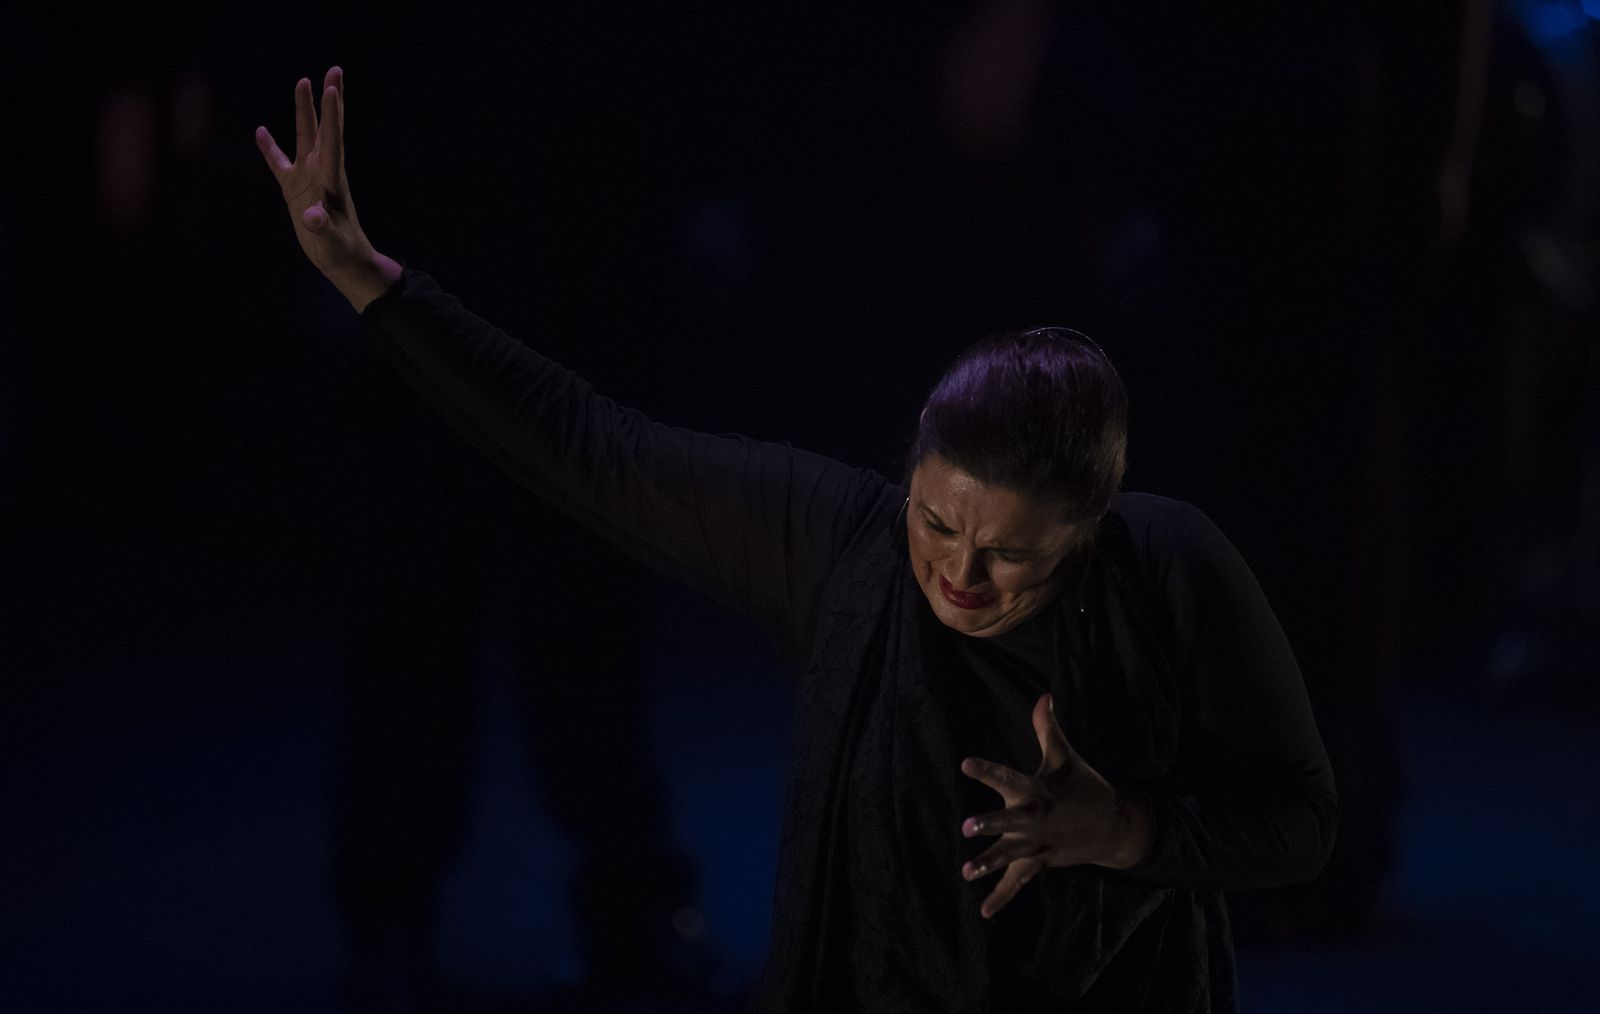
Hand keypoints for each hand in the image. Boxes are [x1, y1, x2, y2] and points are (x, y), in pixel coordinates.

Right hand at [255, 67, 398, 309]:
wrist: (344, 261)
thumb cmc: (342, 250)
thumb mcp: (332, 239)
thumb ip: (322, 226)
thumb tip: (312, 215)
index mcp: (332, 179)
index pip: (332, 139)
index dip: (331, 114)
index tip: (331, 87)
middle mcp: (322, 171)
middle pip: (324, 128)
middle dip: (328, 100)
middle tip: (334, 70)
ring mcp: (309, 178)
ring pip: (305, 137)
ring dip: (304, 111)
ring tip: (302, 82)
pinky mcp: (296, 191)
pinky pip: (280, 164)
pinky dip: (270, 148)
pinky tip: (261, 131)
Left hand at [959, 694, 1149, 918]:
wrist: (1116, 826)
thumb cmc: (1085, 786)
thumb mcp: (1066, 757)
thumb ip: (1047, 729)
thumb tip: (1043, 695)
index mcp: (1037, 791)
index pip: (1008, 776)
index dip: (987, 770)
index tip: (965, 764)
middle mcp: (1035, 818)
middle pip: (1009, 821)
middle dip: (990, 824)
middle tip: (967, 827)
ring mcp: (1039, 844)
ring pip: (1011, 856)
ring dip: (989, 864)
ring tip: (966, 872)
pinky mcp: (1042, 862)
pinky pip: (1019, 882)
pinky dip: (1002, 897)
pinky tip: (984, 912)